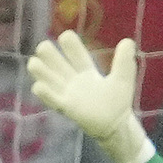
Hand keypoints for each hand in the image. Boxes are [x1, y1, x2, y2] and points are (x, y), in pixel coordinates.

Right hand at [27, 31, 151, 162]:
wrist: (116, 126)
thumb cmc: (118, 102)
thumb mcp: (123, 79)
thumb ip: (124, 62)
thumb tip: (128, 41)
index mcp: (87, 71)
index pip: (77, 55)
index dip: (71, 46)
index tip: (65, 36)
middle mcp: (74, 80)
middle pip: (58, 64)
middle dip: (50, 55)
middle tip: (43, 47)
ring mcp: (69, 94)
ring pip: (51, 80)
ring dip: (41, 72)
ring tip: (33, 63)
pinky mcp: (67, 108)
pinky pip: (53, 100)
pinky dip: (45, 94)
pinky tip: (38, 86)